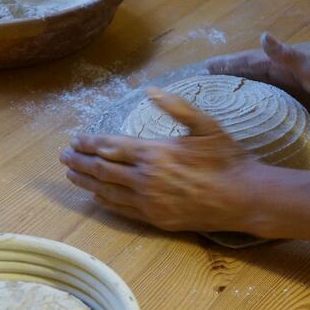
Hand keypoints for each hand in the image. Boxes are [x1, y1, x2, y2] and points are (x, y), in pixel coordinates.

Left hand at [60, 88, 257, 232]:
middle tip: (64, 156)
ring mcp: (149, 202)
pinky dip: (104, 201)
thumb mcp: (206, 125)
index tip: (75, 140)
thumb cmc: (228, 158)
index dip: (90, 143)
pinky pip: (121, 210)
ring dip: (86, 181)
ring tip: (71, 174)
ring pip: (107, 191)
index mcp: (155, 153)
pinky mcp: (156, 219)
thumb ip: (177, 107)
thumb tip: (151, 90)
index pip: (111, 146)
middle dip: (80, 161)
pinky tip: (96, 196)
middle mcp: (146, 178)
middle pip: (102, 169)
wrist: (244, 197)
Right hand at [205, 32, 309, 123]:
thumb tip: (262, 37)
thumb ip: (288, 56)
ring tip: (221, 96)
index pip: (249, 62)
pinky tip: (252, 112)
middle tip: (206, 81)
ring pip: (260, 88)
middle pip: (251, 74)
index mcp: (285, 64)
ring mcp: (293, 88)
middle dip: (229, 75)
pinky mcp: (302, 102)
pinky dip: (259, 104)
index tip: (206, 67)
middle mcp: (286, 74)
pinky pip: (273, 102)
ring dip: (241, 89)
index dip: (228, 64)